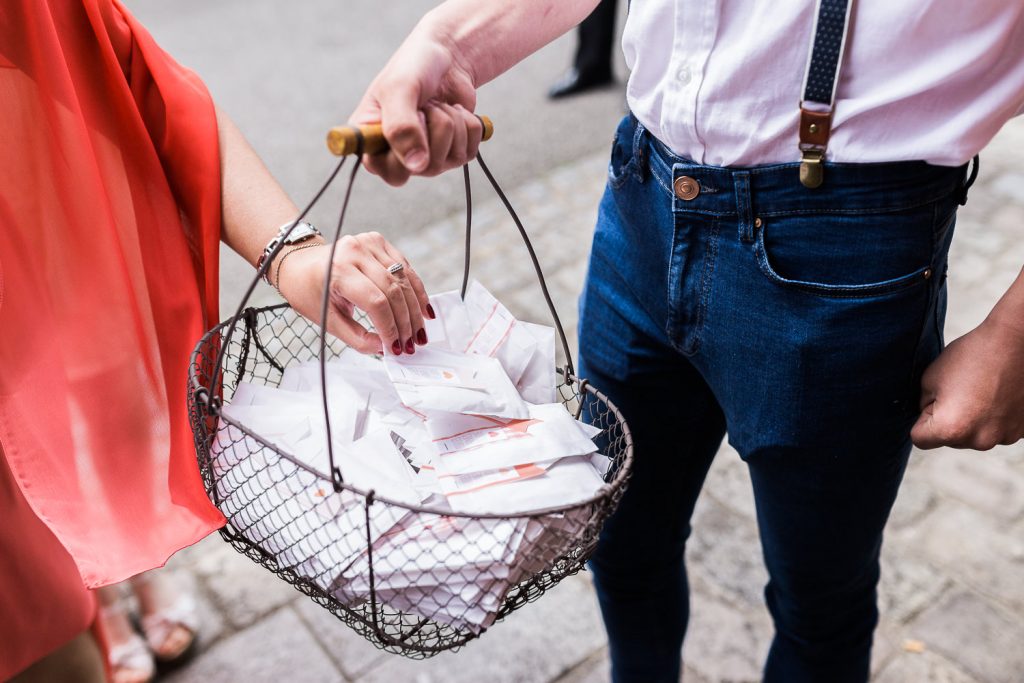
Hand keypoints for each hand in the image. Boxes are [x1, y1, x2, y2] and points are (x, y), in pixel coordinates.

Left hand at [274, 232, 432, 354]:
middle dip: (406, 322)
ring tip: (420, 331)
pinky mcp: (378, 241)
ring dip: (416, 309)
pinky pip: (405, 268)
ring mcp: (369, 242)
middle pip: (394, 291)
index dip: (390, 327)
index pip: (375, 302)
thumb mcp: (326, 319)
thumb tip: (384, 348)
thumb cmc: (310, 291)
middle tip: (411, 344)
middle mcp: (355, 251)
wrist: (300, 263)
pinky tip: (422, 310)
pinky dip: (416, 290)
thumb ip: (356, 337)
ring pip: (404, 279)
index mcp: (338, 270)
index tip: (395, 348)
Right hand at [349, 27, 483, 185]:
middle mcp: (399, 157)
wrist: (446, 55)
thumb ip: (401, 127)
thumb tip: (416, 166)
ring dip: (451, 121)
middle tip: (424, 106)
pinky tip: (453, 110)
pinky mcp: (454, 153)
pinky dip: (468, 124)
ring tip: (436, 104)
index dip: (407, 151)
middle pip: (427, 168)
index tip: (413, 118)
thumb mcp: (399, 89)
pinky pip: (470, 151)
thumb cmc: (413, 68)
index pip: (391, 173)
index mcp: (373, 142)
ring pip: (452, 158)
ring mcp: (428, 158)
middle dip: (434, 127)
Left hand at [911, 317, 1023, 449]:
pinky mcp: (1021, 431)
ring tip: (981, 390)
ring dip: (972, 420)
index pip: (920, 439)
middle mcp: (980, 440)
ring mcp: (1004, 437)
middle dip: (948, 420)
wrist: (1015, 342)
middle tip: (960, 391)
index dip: (921, 419)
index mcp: (952, 429)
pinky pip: (996, 429)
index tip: (933, 402)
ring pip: (974, 435)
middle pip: (950, 439)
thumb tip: (929, 416)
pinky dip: (994, 417)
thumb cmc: (972, 356)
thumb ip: (923, 405)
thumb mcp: (930, 379)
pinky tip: (998, 395)